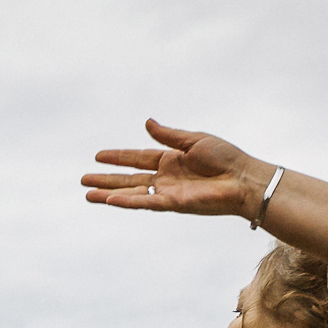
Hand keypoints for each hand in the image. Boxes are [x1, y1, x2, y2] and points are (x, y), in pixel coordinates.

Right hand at [80, 119, 267, 216]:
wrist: (244, 178)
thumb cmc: (226, 158)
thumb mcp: (195, 140)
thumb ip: (168, 135)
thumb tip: (147, 123)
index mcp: (170, 160)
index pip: (137, 158)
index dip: (118, 157)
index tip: (98, 156)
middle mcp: (165, 178)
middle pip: (128, 178)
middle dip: (106, 179)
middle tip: (83, 179)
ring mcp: (167, 192)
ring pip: (131, 193)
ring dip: (109, 194)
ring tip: (88, 194)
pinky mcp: (172, 204)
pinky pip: (144, 202)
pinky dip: (126, 201)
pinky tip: (109, 200)